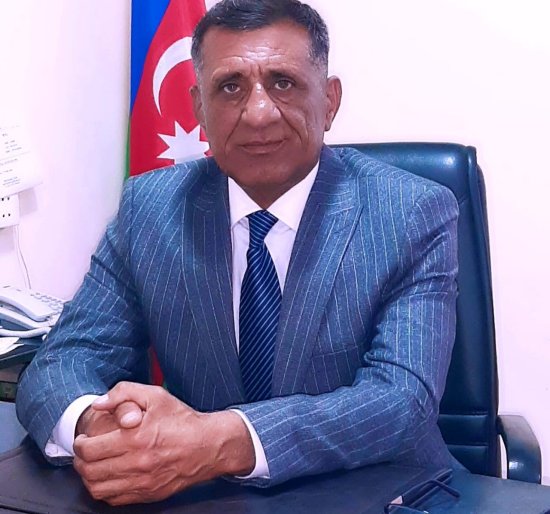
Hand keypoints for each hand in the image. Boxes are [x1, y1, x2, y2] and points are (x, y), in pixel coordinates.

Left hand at [73, 382, 254, 505]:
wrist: (208, 445)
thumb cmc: (182, 420)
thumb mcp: (155, 395)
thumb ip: (123, 393)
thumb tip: (99, 404)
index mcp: (135, 438)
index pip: (89, 449)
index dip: (79, 444)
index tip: (83, 439)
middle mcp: (136, 463)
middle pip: (89, 471)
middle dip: (80, 461)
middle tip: (84, 452)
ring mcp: (142, 482)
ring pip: (98, 489)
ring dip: (89, 477)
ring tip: (93, 465)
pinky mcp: (148, 494)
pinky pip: (114, 499)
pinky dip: (104, 490)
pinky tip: (109, 477)